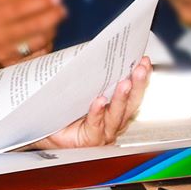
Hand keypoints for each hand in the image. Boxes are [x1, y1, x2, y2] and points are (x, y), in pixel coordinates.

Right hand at [0, 0, 65, 69]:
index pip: (17, 10)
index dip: (39, 3)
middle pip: (32, 27)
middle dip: (52, 16)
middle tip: (62, 9)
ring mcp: (5, 56)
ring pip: (40, 40)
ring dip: (51, 29)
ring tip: (52, 21)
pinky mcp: (15, 67)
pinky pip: (40, 53)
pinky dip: (47, 42)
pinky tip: (44, 36)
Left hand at [32, 57, 151, 148]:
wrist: (46, 129)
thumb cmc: (64, 109)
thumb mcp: (80, 87)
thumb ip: (91, 74)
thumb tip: (96, 50)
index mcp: (114, 106)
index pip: (132, 91)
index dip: (140, 77)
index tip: (144, 61)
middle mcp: (113, 120)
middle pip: (130, 103)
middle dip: (138, 85)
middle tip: (140, 69)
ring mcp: (104, 131)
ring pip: (117, 115)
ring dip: (121, 98)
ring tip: (125, 83)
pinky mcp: (91, 138)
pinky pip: (96, 124)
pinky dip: (98, 112)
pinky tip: (100, 101)